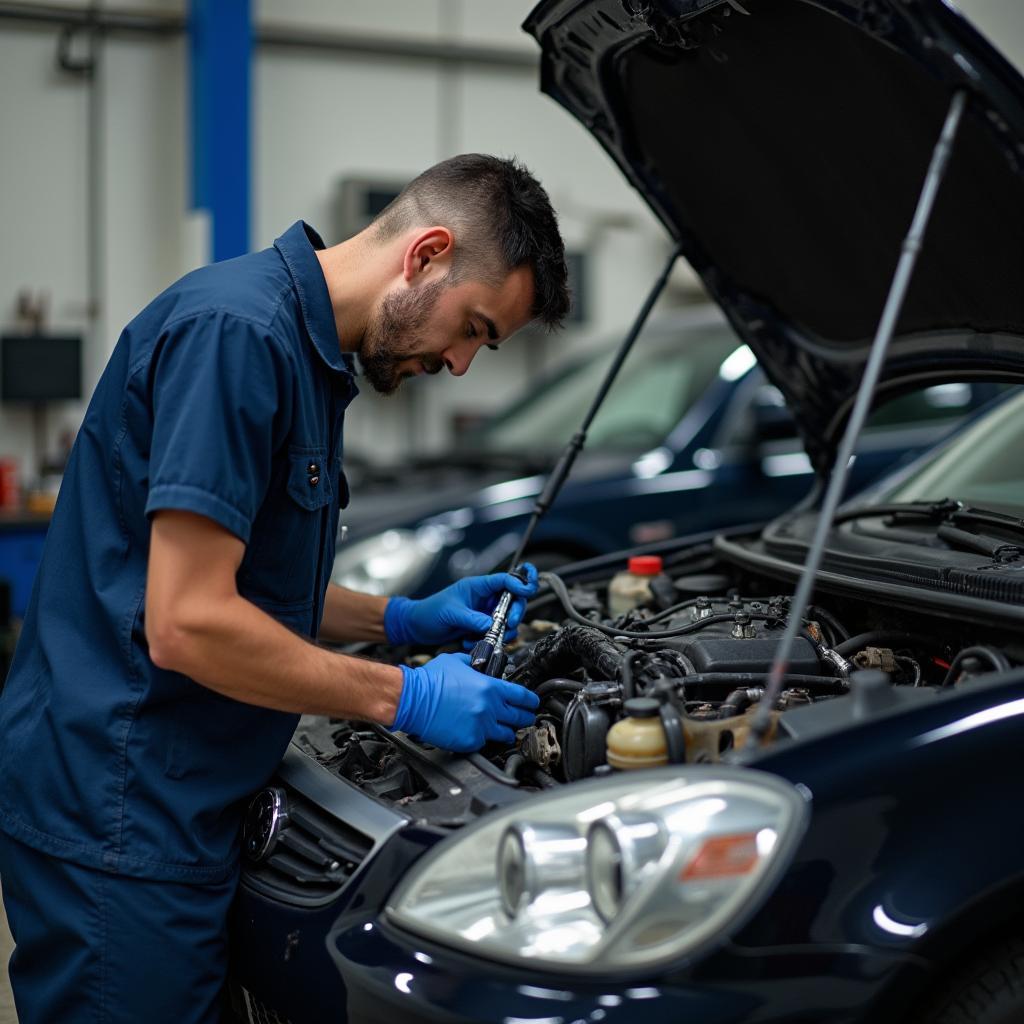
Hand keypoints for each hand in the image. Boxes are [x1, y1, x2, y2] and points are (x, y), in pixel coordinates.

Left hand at [384, 563, 538, 646]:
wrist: (417, 627)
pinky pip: (495, 635)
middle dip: (514, 614)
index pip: (505, 580)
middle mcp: (484, 599)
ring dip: (499, 633)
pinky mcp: (481, 628)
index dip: (520, 582)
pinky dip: (487, 641)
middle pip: (513, 602)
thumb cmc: (430, 612)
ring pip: (506, 621)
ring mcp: (484, 614)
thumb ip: (471, 619)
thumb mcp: (450, 613)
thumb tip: (490, 626)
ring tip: (481, 639)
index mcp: (478, 586)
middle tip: (508, 625)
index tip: (528, 591)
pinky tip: (470, 643)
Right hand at [389, 653, 539, 751]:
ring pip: (507, 735)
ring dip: (507, 731)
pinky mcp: (469, 742)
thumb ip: (476, 665)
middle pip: (520, 718)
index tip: (533, 703)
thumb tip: (483, 667)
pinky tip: (478, 733)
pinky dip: (484, 740)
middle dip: (524, 717)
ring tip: (502, 729)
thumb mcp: (457, 661)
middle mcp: (490, 708)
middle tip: (523, 717)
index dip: (531, 701)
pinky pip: (485, 744)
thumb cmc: (430, 681)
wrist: (412, 700)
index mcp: (490, 688)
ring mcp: (481, 727)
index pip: (523, 697)